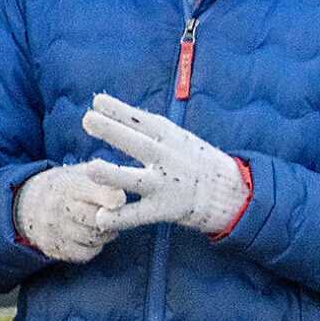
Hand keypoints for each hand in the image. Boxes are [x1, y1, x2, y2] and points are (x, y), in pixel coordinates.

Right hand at [12, 161, 130, 263]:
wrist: (27, 204)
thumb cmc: (68, 186)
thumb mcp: (80, 173)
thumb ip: (104, 176)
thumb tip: (128, 179)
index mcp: (68, 185)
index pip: (94, 192)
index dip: (110, 198)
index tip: (120, 200)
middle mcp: (58, 207)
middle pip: (96, 219)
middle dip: (110, 218)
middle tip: (113, 214)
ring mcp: (55, 229)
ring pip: (94, 237)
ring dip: (105, 233)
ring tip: (101, 223)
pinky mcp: (54, 247)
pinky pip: (86, 253)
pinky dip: (94, 247)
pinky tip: (91, 236)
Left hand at [83, 92, 251, 235]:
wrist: (231, 193)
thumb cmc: (196, 162)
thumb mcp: (178, 137)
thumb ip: (147, 128)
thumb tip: (109, 108)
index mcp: (169, 137)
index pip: (141, 120)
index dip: (119, 110)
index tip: (98, 102)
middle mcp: (166, 158)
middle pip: (136, 143)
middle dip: (112, 131)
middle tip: (88, 120)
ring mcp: (164, 185)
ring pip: (134, 179)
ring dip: (112, 174)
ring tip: (92, 169)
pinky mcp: (165, 209)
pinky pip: (138, 215)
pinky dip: (119, 218)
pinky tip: (102, 218)